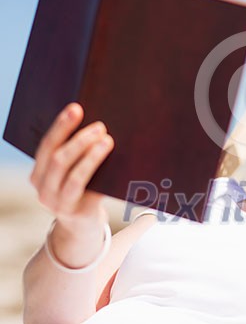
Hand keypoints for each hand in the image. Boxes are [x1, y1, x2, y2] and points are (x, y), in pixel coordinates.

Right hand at [29, 102, 113, 228]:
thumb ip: (74, 155)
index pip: (47, 146)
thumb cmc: (81, 191)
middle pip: (59, 160)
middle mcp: (43, 190)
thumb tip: (98, 126)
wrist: (82, 228)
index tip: (76, 108)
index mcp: (38, 175)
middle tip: (100, 126)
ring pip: (75, 176)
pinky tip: (116, 164)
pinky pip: (92, 192)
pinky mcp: (79, 214)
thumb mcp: (69, 174)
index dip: (61, 126)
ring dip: (92, 157)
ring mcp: (59, 205)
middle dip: (80, 140)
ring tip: (108, 140)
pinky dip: (104, 176)